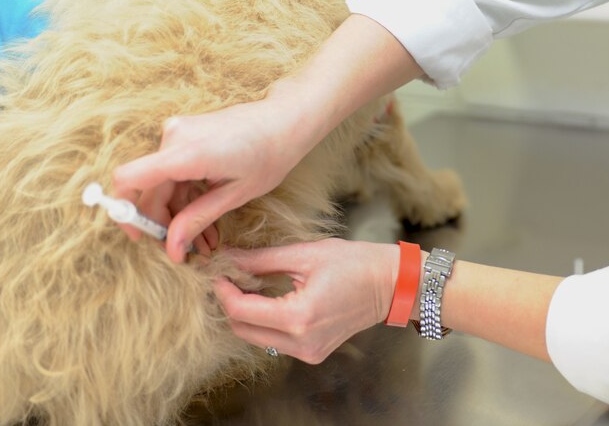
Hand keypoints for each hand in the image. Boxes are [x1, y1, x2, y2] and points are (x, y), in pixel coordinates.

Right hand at [112, 79, 323, 262]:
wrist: (285, 120)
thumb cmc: (268, 156)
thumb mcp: (235, 195)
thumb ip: (198, 219)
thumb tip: (172, 248)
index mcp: (186, 153)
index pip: (130, 179)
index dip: (127, 212)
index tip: (141, 237)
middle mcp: (175, 137)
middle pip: (148, 188)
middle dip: (162, 222)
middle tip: (184, 251)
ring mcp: (178, 131)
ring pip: (162, 182)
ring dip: (177, 213)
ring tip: (205, 241)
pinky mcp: (185, 133)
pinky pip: (174, 170)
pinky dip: (185, 195)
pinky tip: (205, 220)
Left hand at [214, 238, 399, 363]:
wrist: (390, 285)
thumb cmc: (354, 263)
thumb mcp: (305, 254)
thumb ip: (261, 259)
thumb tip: (228, 258)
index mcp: (298, 317)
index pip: (241, 311)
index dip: (223, 291)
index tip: (218, 271)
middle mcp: (301, 343)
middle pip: (243, 330)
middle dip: (230, 303)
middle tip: (228, 276)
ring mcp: (307, 352)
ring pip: (255, 338)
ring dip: (245, 314)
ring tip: (246, 284)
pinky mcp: (312, 353)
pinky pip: (274, 341)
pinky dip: (264, 321)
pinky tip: (266, 298)